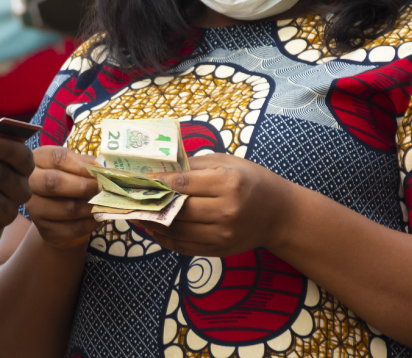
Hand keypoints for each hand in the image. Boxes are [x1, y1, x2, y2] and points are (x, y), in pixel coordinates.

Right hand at [23, 145, 99, 248]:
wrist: (59, 215)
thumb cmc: (70, 182)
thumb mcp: (76, 167)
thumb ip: (88, 165)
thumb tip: (103, 171)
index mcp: (38, 160)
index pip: (57, 158)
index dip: (82, 165)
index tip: (99, 171)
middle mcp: (30, 184)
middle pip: (53, 182)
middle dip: (84, 186)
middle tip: (103, 189)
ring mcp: (35, 209)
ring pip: (67, 208)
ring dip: (92, 206)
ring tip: (105, 203)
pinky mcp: (45, 231)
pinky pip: (73, 228)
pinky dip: (91, 223)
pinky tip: (99, 217)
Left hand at [144, 153, 292, 256]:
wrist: (280, 215)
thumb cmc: (253, 182)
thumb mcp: (229, 162)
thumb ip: (196, 164)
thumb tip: (163, 167)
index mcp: (228, 183)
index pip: (183, 184)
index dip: (158, 182)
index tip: (140, 178)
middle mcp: (226, 210)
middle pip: (178, 209)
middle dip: (152, 203)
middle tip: (131, 197)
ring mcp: (223, 233)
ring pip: (178, 230)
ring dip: (153, 223)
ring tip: (137, 214)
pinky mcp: (220, 249)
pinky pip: (184, 247)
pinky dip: (165, 239)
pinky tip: (153, 229)